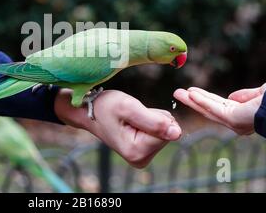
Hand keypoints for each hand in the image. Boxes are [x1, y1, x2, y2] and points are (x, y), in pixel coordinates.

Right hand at [55, 89, 181, 167]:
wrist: (88, 112)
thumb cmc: (105, 107)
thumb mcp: (129, 107)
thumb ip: (154, 121)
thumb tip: (178, 133)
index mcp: (136, 151)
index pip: (166, 130)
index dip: (153, 115)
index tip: (133, 114)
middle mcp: (140, 159)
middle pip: (167, 132)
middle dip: (153, 118)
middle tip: (131, 115)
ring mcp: (141, 157)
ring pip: (164, 131)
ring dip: (150, 118)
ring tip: (130, 118)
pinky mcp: (143, 151)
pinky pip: (159, 133)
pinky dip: (149, 122)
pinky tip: (133, 122)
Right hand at [173, 80, 265, 134]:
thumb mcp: (258, 94)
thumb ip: (245, 95)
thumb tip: (232, 96)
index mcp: (241, 115)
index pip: (218, 106)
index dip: (204, 98)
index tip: (192, 92)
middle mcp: (235, 121)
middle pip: (209, 109)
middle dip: (193, 100)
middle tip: (178, 92)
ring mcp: (232, 122)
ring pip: (207, 109)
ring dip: (192, 100)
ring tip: (178, 92)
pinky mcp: (231, 119)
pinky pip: (212, 108)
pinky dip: (201, 100)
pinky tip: (190, 94)